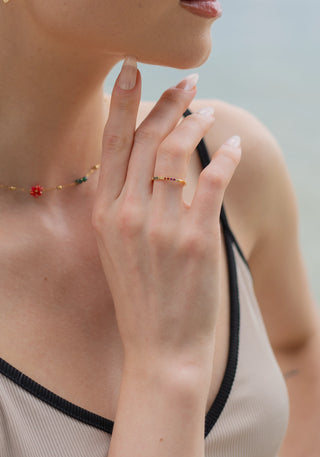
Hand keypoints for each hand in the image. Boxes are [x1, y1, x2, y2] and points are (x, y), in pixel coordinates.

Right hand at [92, 57, 240, 367]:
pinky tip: (234, 147)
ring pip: (177, 152)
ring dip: (196, 123)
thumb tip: (144, 166)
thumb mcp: (116, 249)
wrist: (160, 348)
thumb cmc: (141, 297)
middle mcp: (128, 215)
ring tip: (208, 112)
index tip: (134, 72)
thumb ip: (124, 207)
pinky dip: (226, 158)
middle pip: (146, 140)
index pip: (112, 145)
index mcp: (104, 215)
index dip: (124, 103)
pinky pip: (211, 181)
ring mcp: (161, 228)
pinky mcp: (196, 240)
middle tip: (185, 83)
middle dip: (166, 103)